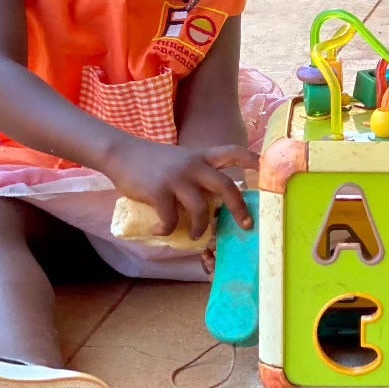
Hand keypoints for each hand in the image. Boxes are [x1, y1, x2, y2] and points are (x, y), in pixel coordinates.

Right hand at [104, 139, 254, 239]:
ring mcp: (176, 178)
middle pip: (225, 185)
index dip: (253, 160)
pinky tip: (161, 230)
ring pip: (200, 207)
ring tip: (195, 235)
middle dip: (239, 207)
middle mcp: (193, 165)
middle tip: (245, 225)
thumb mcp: (182, 160)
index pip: (234, 152)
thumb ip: (198, 175)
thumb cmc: (153, 161)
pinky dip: (167, 229)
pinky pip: (170, 218)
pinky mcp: (158, 190)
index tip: (267, 171)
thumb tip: (215, 203)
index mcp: (202, 156)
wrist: (121, 153)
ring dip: (200, 227)